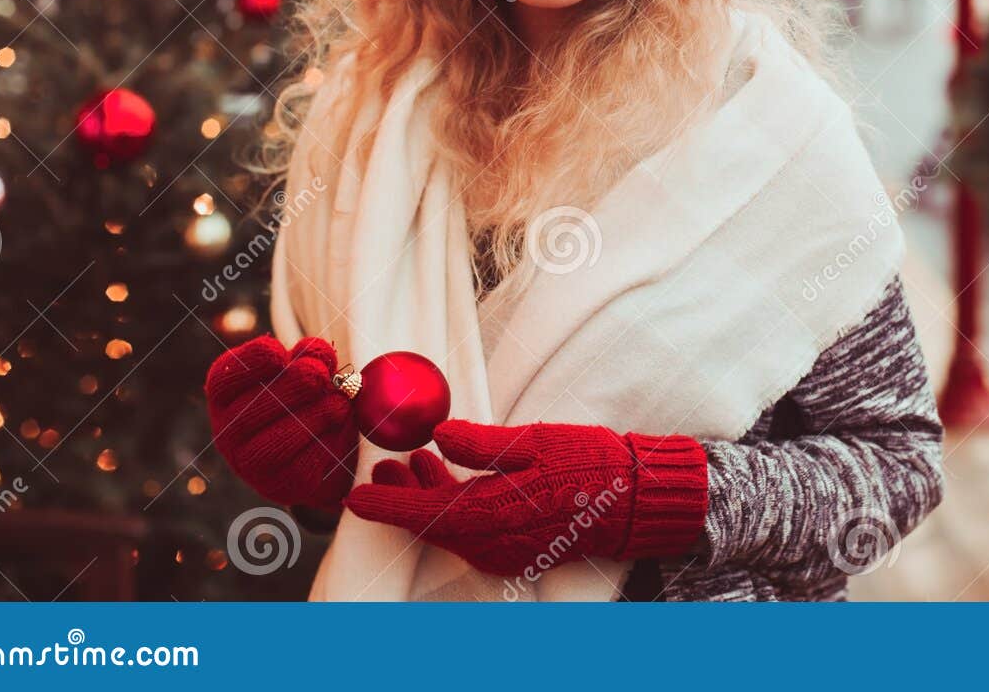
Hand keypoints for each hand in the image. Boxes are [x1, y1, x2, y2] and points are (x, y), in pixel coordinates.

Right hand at [204, 334, 357, 510]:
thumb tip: (316, 350)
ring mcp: (250, 463)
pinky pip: (303, 463)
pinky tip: (339, 425)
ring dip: (314, 415)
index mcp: (227, 397)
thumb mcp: (308, 372)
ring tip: (339, 402)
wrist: (327, 453)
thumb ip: (310, 357)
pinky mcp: (281, 485)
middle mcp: (228, 433)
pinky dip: (326, 440)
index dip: (250, 363)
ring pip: (276, 441)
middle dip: (291, 386)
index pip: (223, 379)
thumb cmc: (308, 400)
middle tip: (320, 374)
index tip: (279, 352)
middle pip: (251, 410)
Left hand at [343, 419, 708, 576]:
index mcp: (492, 515)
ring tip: (411, 463)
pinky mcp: (517, 547)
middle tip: (380, 467)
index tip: (353, 494)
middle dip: (401, 497)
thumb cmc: (591, 465)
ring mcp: (505, 550)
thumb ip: (482, 444)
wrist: (636, 500)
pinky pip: (471, 531)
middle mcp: (492, 543)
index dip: (384, 504)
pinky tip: (452, 476)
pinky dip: (453, 505)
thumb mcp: (536, 442)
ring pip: (450, 527)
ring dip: (428, 497)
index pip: (422, 514)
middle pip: (430, 524)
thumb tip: (438, 436)